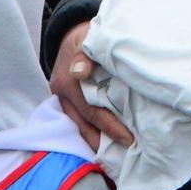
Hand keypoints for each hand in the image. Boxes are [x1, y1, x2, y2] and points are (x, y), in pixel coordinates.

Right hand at [51, 21, 133, 149]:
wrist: (73, 31)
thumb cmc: (88, 35)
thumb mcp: (89, 36)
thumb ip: (84, 54)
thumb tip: (80, 71)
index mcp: (67, 81)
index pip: (91, 111)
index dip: (110, 127)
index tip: (129, 139)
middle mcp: (61, 94)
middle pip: (82, 126)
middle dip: (102, 143)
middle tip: (125, 156)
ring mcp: (62, 99)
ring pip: (78, 126)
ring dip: (95, 142)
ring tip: (115, 157)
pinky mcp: (66, 101)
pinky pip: (78, 121)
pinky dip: (91, 133)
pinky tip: (105, 145)